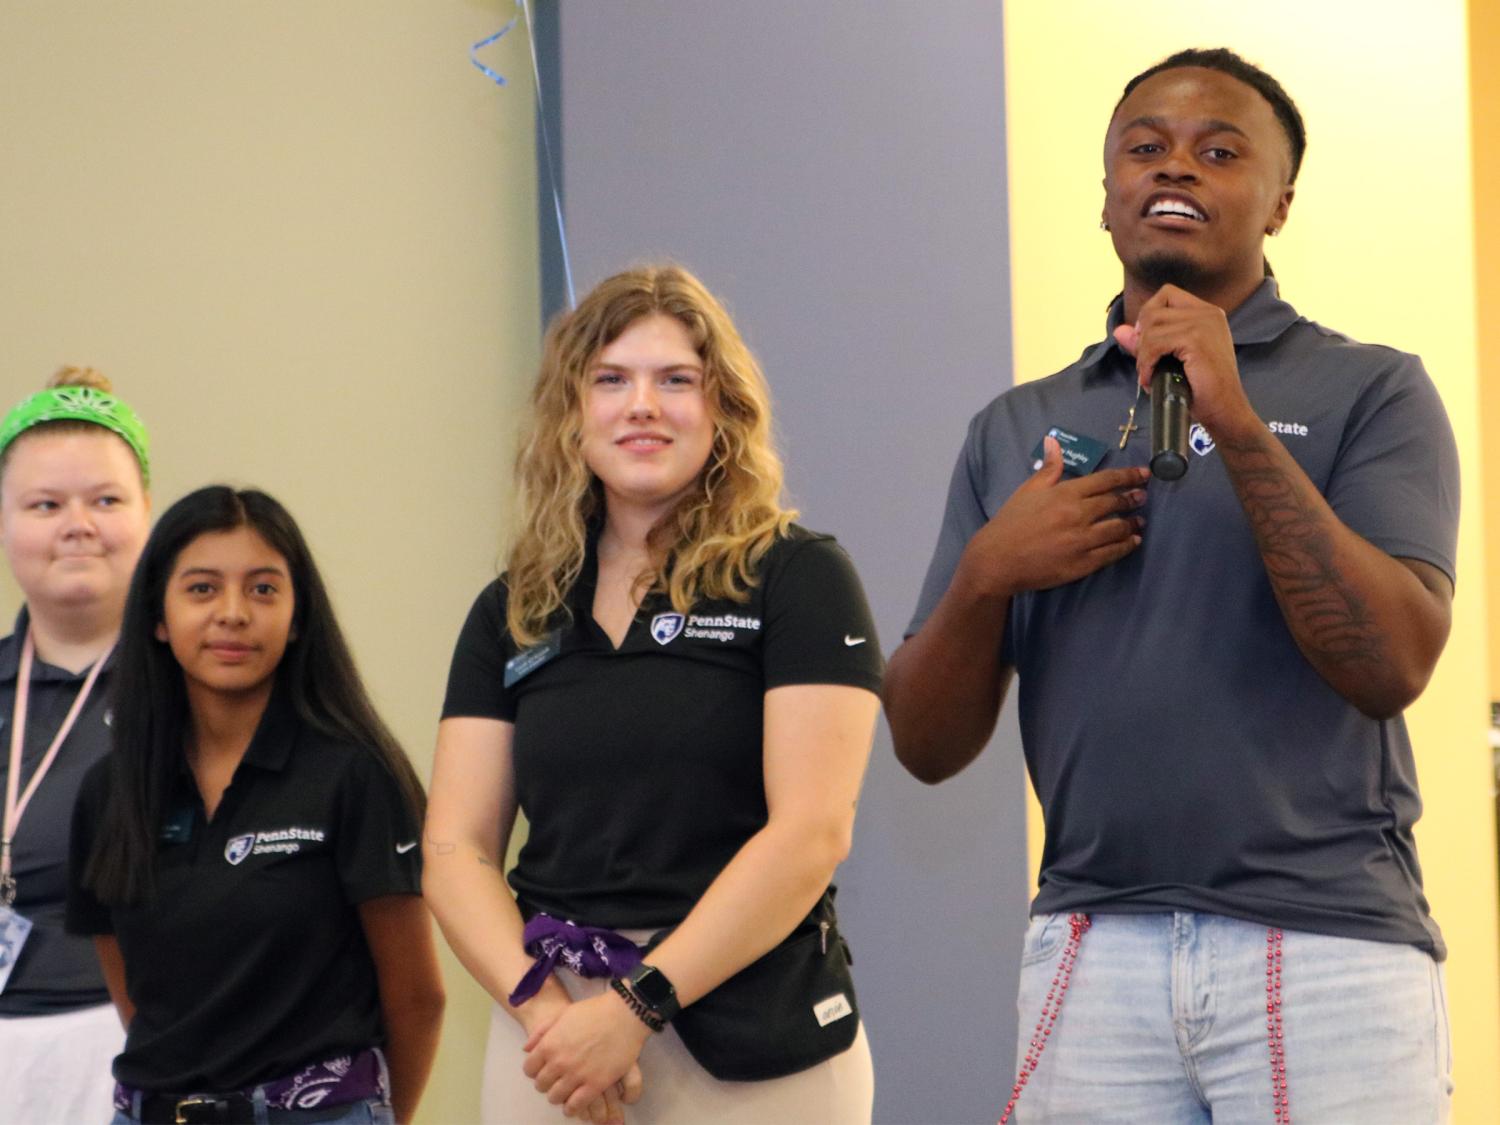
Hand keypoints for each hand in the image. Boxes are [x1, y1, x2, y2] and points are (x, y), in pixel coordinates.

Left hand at [523, 989, 651, 1119]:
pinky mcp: (595, 1085)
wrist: (624, 1014)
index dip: (535, 1070)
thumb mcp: (563, 1014)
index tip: (542, 1069)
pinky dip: (572, 1107)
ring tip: (566, 1091)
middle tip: (556, 1079)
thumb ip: (542, 1031)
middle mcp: (559, 1062)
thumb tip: (526, 1049)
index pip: (529, 1069)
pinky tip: (574, 1104)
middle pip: (541, 1085)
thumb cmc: (594, 1011)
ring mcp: (577, 1075)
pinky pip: (576, 1105)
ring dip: (558, 1096)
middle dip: (546, 1083)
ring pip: (556, 1097)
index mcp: (549, 1044)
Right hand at [956, 435, 1147, 598]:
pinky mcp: (1083, 564)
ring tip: (1139, 521)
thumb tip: (1054, 442)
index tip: (1143, 474)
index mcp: (1065, 493)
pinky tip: (1132, 541)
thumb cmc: (1011, 522)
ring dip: (1133, 523)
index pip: (1106, 480)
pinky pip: (1112, 553)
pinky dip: (1126, 545)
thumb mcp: (1028, 490)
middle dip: (1133, 498)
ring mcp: (1082, 541)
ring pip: (1118, 528)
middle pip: (1115, 503)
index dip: (1128, 476)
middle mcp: (1078, 515)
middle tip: (1142, 497)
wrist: (997, 560)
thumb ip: (1049, 468)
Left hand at [1113, 284, 1257, 439]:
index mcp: (1206, 313)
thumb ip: (1147, 342)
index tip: (1147, 342)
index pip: (1166, 295)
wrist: (1224, 411)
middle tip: (1146, 364)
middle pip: (1154, 310)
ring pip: (1151, 327)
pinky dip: (1146, 363)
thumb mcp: (1170, 360)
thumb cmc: (1201, 389)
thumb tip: (1119, 330)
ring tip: (1150, 373)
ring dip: (1143, 353)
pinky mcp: (1196, 339)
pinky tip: (1150, 378)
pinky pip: (1154, 343)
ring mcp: (1203, 324)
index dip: (1149, 316)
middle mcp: (1208, 313)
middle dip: (1142, 338)